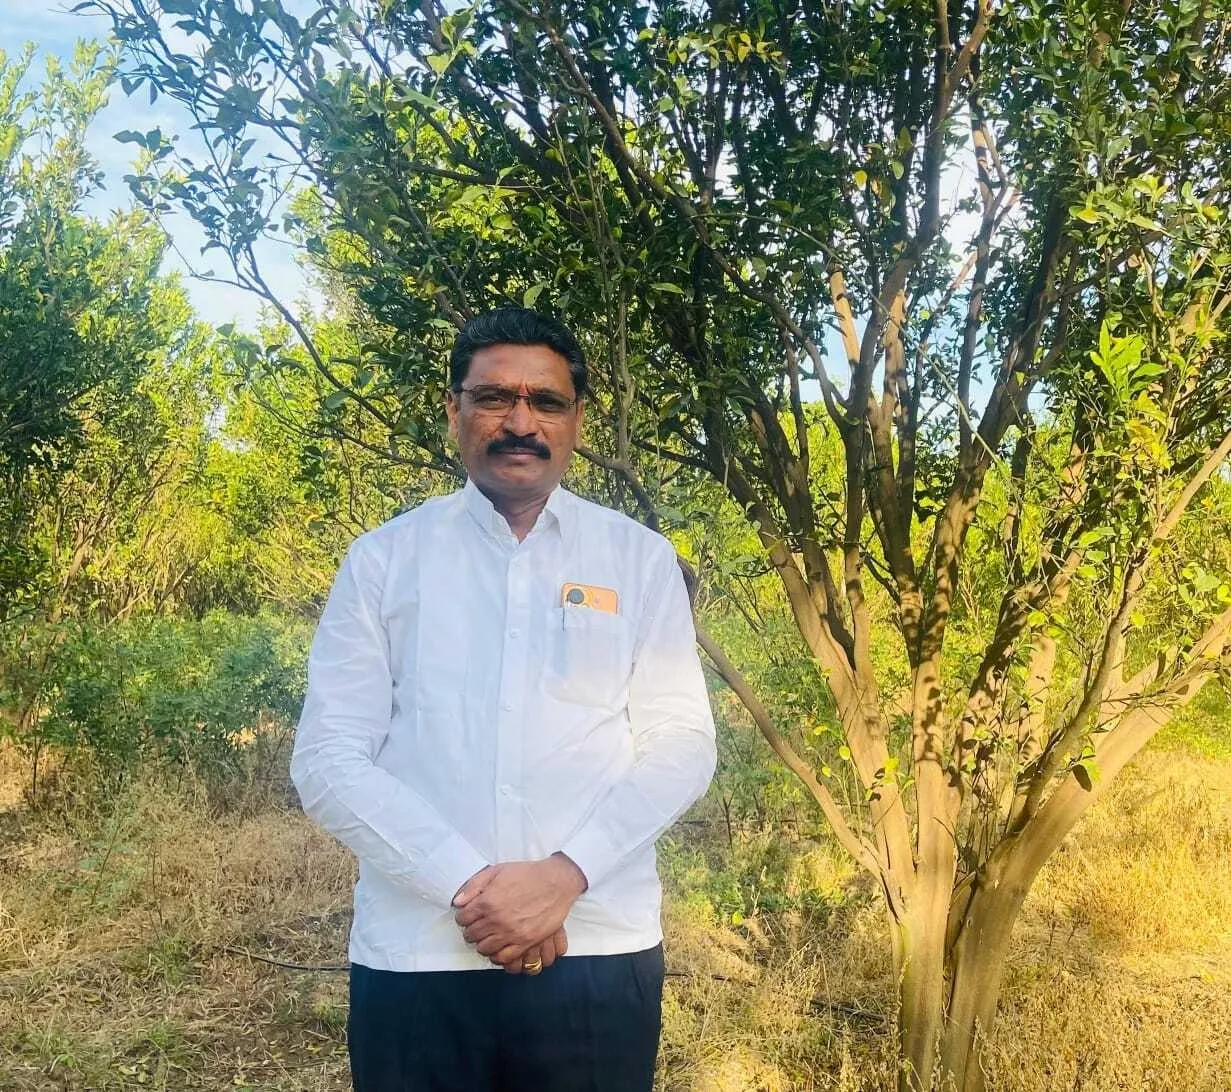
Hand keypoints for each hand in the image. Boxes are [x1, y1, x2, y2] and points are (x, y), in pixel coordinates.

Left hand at [452, 854, 586, 967]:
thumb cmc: (527, 874)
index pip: (462, 919)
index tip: (468, 915)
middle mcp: (496, 920)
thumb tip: (457, 902)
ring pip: (484, 949)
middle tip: (478, 925)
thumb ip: (474, 885)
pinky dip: (496, 955)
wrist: (555, 882)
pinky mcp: (525, 942)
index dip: (463, 917)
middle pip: (471, 935)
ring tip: (488, 936)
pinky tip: (498, 947)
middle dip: (471, 930)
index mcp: (487, 901)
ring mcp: (511, 933)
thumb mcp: (497, 871)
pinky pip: (503, 957)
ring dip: (482, 943)